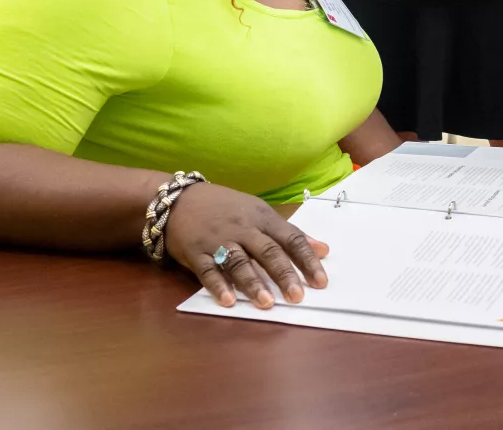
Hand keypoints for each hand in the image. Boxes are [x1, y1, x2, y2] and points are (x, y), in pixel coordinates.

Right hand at [164, 182, 329, 308]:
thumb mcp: (260, 212)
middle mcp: (243, 229)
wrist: (178, 199)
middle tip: (297, 296)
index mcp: (263, 218)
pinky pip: (208, 271)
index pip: (291, 239)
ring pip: (239, 262)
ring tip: (266, 303)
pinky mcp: (196, 253)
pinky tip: (229, 300)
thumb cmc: (226, 208)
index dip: (307, 260)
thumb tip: (324, 250)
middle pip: (268, 251)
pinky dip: (218, 286)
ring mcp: (218, 240)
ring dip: (253, 283)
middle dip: (284, 274)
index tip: (321, 282)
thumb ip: (290, 233)